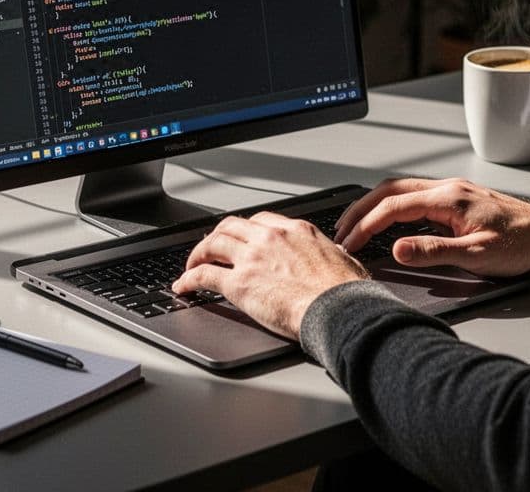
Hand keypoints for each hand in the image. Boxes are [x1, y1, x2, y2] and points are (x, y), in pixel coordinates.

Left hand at [172, 212, 368, 339]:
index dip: (244, 229)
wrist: (339, 309)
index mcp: (295, 230)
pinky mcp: (239, 283)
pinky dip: (189, 279)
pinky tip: (183, 286)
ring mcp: (252, 258)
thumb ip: (330, 254)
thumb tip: (336, 258)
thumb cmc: (346, 292)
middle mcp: (270, 237)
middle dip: (216, 235)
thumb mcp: (343, 260)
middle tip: (210, 247)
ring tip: (191, 264)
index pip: (260, 220)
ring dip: (198, 253)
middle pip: (231, 226)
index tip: (240, 237)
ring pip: (213, 244)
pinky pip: (204, 274)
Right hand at [334, 178, 529, 277]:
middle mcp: (447, 188)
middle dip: (361, 209)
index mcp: (449, 198)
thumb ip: (433, 252)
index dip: (366, 224)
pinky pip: (415, 196)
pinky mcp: (457, 199)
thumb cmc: (522, 245)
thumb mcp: (476, 255)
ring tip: (357, 226)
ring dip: (375, 206)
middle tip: (342, 230)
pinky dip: (392, 207)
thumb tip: (397, 250)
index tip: (350, 241)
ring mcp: (452, 191)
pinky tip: (388, 222)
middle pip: (390, 190)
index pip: (393, 206)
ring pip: (401, 190)